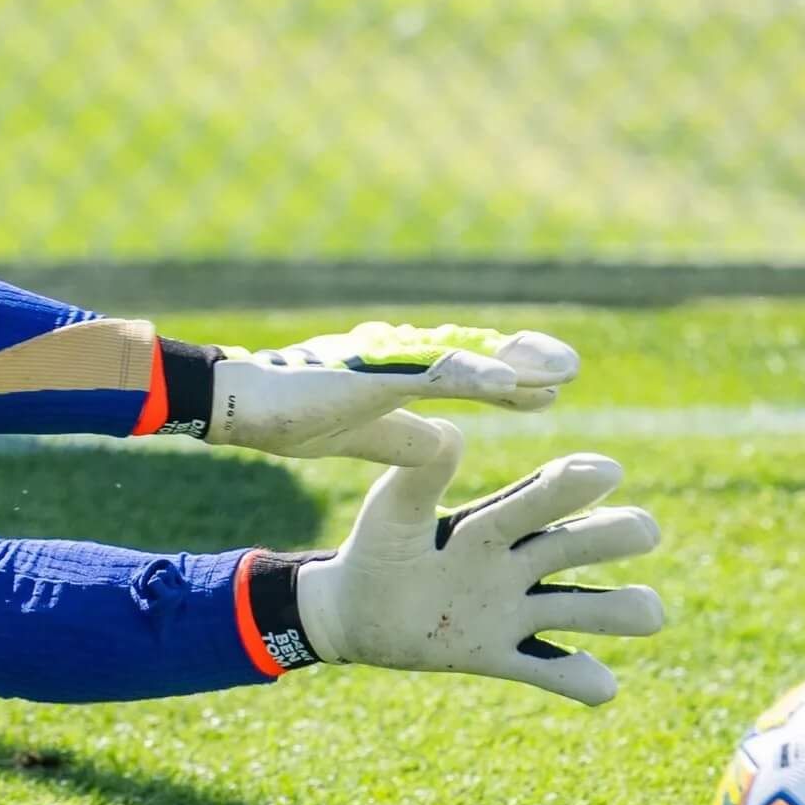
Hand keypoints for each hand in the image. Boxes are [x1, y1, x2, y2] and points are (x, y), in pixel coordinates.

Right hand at [206, 323, 577, 465]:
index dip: (509, 379)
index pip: (464, 373)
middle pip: (474, 358)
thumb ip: (403, 439)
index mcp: (398, 376)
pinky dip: (472, 377)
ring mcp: (387, 363)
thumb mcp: (360, 436)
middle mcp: (400, 361)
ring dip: (513, 364)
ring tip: (560, 370)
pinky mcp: (371, 375)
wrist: (235, 404)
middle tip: (570, 367)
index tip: (551, 388)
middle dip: (523, 363)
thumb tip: (446, 445)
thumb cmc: (288, 415)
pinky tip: (507, 383)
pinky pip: (429, 375)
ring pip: (463, 360)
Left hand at [295, 422, 663, 702]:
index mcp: (486, 526)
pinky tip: (604, 687)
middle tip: (645, 529)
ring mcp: (509, 613)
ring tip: (651, 612)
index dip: (566, 488)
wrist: (354, 611)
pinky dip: (577, 680)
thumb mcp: (390, 515)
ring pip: (575, 610)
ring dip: (614, 610)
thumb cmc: (375, 551)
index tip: (608, 470)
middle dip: (607, 538)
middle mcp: (510, 565)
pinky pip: (545, 670)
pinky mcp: (496, 656)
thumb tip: (450, 431)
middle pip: (569, 548)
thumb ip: (417, 482)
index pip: (532, 502)